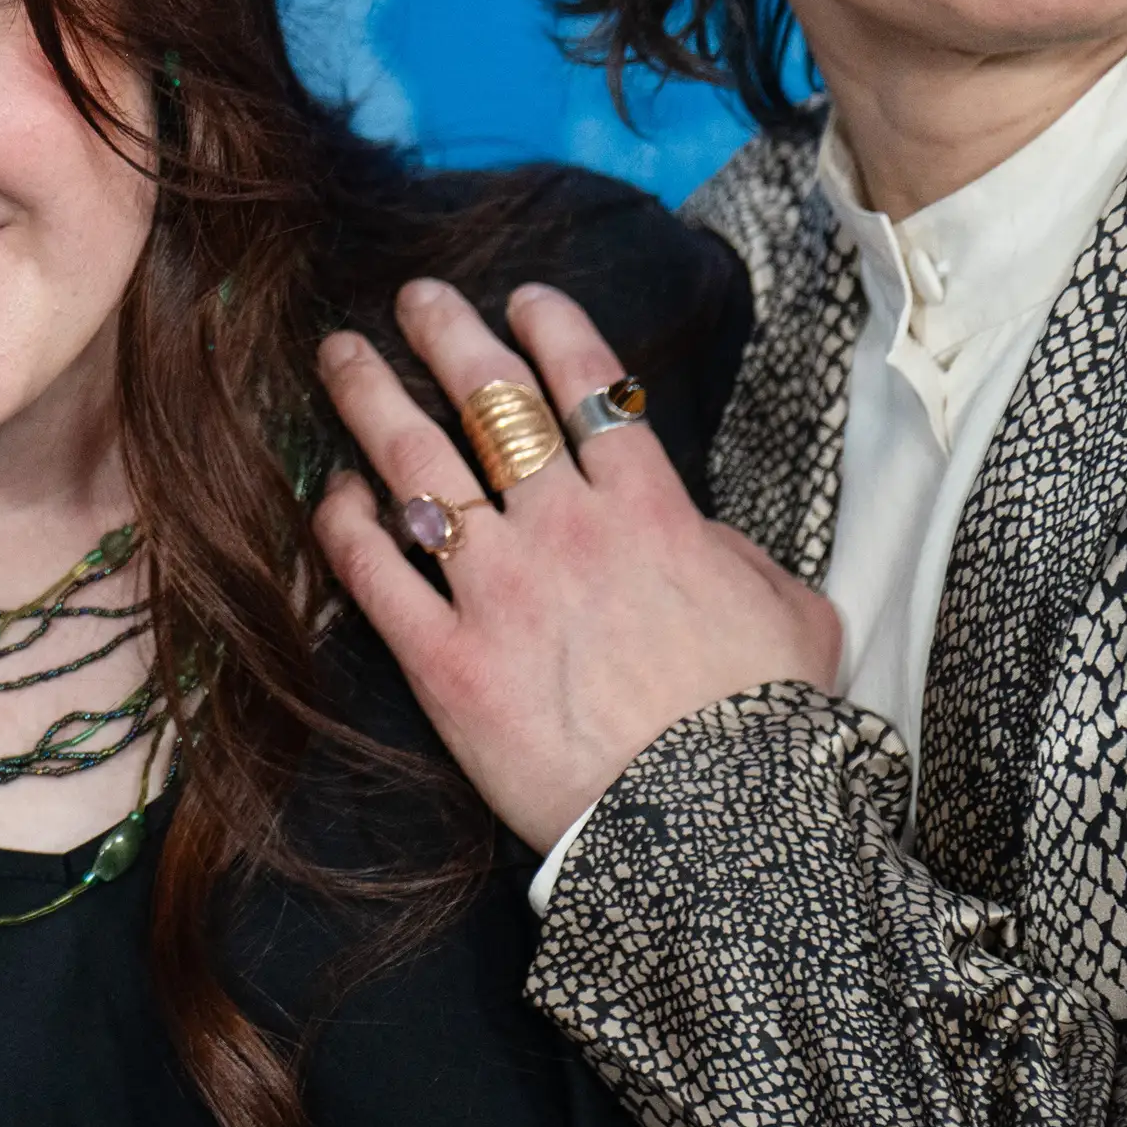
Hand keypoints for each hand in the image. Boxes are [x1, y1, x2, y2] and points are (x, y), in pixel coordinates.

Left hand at [310, 278, 840, 850]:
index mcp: (652, 510)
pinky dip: (344, 525)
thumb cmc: (769, 730)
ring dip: (372, 399)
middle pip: (491, 403)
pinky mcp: (446, 662)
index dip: (552, 331)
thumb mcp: (797, 615)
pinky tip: (329, 493)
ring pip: (417, 465)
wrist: (718, 829)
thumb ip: (740, 558)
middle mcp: (565, 529)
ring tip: (339, 357)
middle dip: (446, 335)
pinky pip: (376, 574)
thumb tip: (706, 539)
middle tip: (414, 297)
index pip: (589, 390)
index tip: (522, 298)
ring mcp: (498, 590)